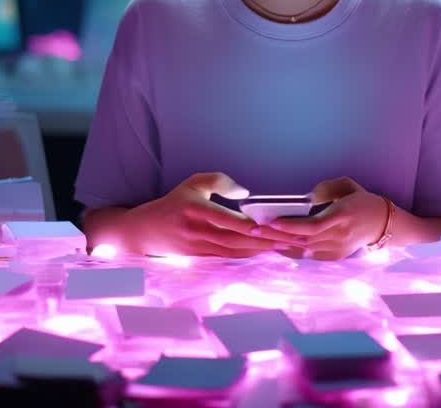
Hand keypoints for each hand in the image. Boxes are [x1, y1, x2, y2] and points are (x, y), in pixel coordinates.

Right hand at [129, 172, 301, 258]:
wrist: (144, 232)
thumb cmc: (172, 204)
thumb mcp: (192, 184)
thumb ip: (219, 181)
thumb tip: (245, 194)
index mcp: (196, 210)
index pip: (229, 221)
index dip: (252, 226)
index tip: (274, 227)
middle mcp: (199, 232)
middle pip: (240, 240)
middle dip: (269, 240)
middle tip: (296, 239)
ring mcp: (201, 249)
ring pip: (238, 251)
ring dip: (264, 250)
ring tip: (290, 247)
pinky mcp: (202, 259)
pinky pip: (231, 258)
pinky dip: (252, 256)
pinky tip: (269, 252)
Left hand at [268, 177, 388, 259]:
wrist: (384, 224)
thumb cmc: (363, 201)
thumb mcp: (348, 186)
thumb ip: (327, 188)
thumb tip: (307, 197)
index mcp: (342, 216)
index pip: (312, 225)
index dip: (290, 226)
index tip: (271, 221)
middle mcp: (339, 235)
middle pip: (302, 239)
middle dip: (276, 235)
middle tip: (253, 230)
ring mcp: (337, 249)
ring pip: (303, 249)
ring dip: (280, 244)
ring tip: (258, 237)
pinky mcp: (335, 256)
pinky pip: (309, 255)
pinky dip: (291, 249)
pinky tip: (275, 244)